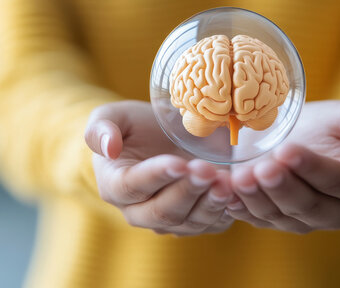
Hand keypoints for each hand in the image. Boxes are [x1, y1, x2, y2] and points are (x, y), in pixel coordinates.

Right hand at [85, 101, 233, 235]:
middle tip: (207, 170)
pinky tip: (238, 192)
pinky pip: (213, 224)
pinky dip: (227, 210)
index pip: (133, 187)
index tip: (178, 162)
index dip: (156, 176)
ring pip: (190, 222)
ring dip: (210, 203)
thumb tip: (108, 148)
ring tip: (226, 182)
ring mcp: (170, 221)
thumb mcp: (111, 117)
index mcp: (115, 186)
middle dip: (188, 191)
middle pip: (164, 211)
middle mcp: (139, 212)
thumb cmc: (133, 126)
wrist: (160, 138)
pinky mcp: (198, 221)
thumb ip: (101, 129)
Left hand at [226, 101, 339, 233]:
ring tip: (239, 177)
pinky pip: (257, 219)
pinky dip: (241, 208)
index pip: (337, 180)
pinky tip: (227, 193)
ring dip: (257, 198)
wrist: (308, 140)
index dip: (312, 167)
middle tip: (261, 167)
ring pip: (280, 215)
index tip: (287, 150)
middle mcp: (336, 212)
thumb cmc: (334, 126)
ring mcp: (305, 221)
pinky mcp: (277, 222)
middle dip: (281, 187)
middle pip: (307, 205)